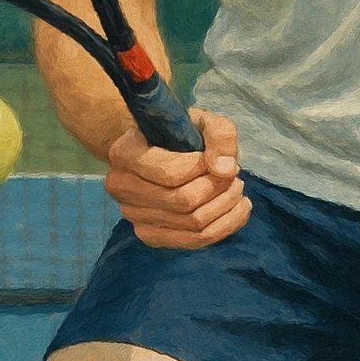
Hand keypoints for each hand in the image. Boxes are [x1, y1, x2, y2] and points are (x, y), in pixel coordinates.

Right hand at [104, 106, 251, 248]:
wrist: (158, 150)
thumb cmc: (180, 133)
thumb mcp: (203, 120)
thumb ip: (219, 135)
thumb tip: (225, 170)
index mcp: (124, 153)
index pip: (171, 173)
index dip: (204, 167)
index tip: (218, 157)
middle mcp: (121, 186)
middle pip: (184, 201)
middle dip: (218, 187)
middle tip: (235, 174)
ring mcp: (132, 215)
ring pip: (192, 223)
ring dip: (225, 205)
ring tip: (236, 187)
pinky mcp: (149, 235)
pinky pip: (194, 240)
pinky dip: (225, 226)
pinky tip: (238, 208)